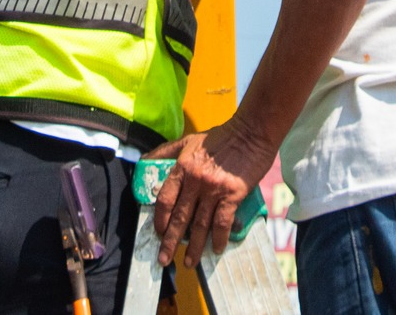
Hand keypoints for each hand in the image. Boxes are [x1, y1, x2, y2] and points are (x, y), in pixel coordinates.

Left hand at [145, 123, 275, 268]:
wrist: (251, 132)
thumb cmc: (220, 136)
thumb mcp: (188, 139)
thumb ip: (165, 151)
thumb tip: (144, 160)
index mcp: (182, 167)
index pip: (165, 199)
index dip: (160, 219)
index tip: (159, 233)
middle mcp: (195, 180)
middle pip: (179, 217)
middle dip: (170, 241)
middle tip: (164, 259)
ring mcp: (214, 189)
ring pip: (200, 224)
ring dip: (193, 247)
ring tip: (189, 262)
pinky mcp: (232, 194)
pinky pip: (222, 222)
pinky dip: (218, 239)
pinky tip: (216, 249)